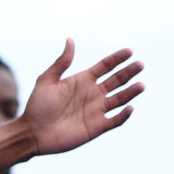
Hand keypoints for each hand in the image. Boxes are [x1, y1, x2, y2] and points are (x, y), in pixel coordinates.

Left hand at [21, 38, 144, 154]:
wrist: (32, 133)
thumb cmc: (37, 106)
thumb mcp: (47, 81)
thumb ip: (61, 63)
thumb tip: (70, 40)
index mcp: (82, 81)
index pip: (105, 67)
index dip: (117, 59)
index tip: (129, 51)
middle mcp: (92, 94)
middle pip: (116, 80)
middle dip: (129, 72)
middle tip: (140, 64)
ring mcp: (96, 110)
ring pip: (120, 99)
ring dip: (131, 92)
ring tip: (141, 85)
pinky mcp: (96, 127)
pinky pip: (115, 120)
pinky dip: (124, 115)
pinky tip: (129, 107)